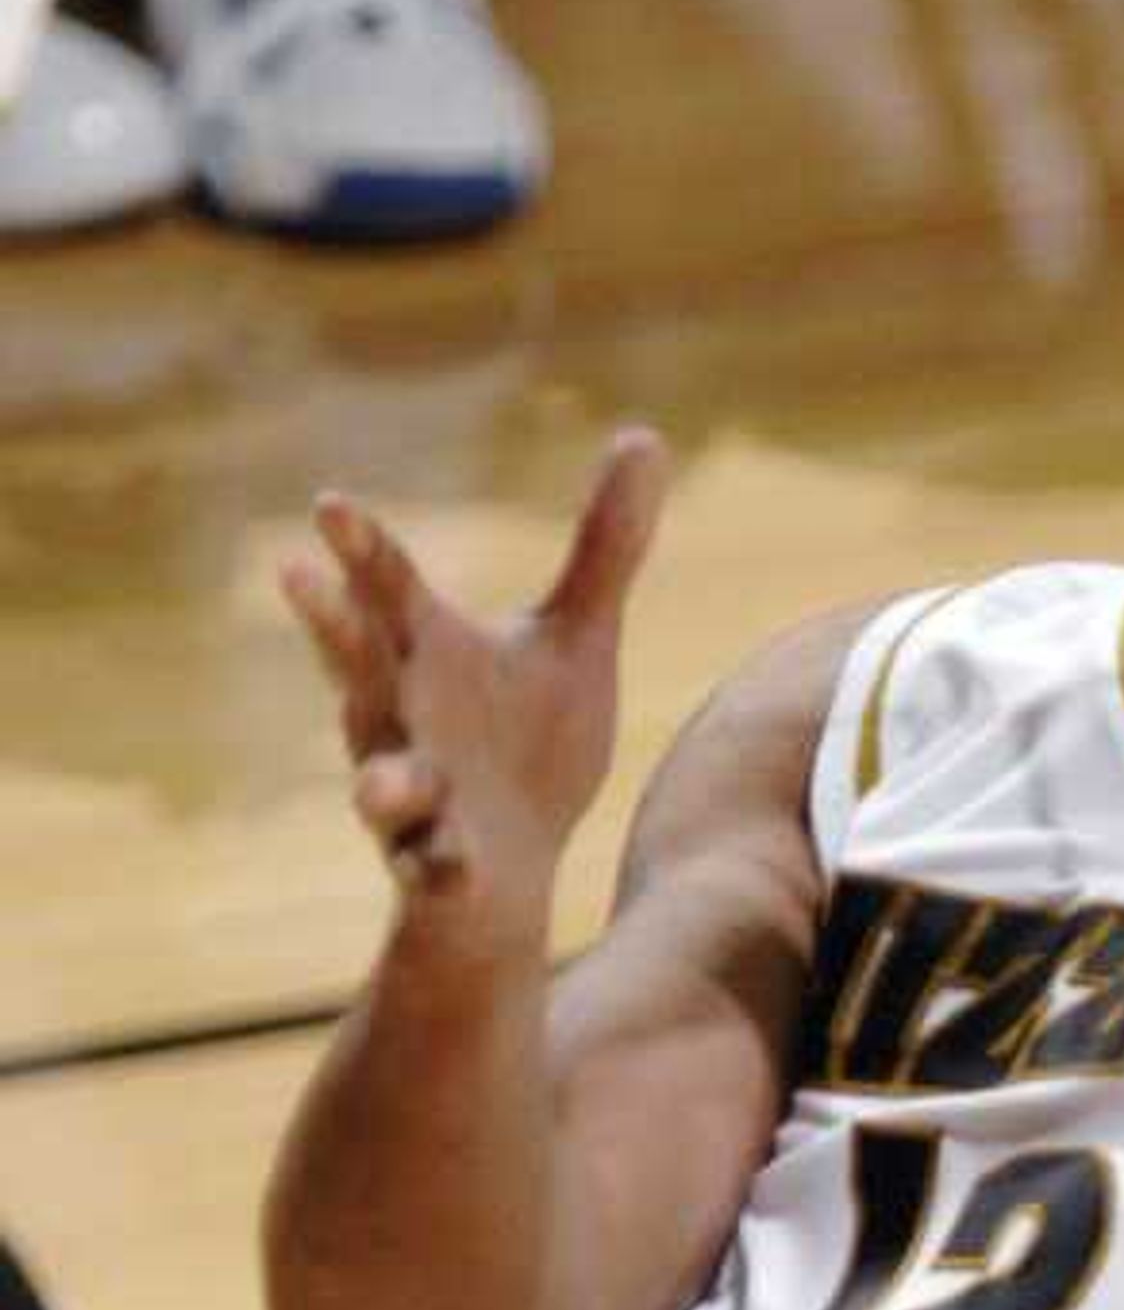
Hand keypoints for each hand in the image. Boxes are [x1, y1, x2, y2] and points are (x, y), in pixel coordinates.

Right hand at [280, 429, 665, 922]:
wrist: (507, 874)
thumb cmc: (529, 743)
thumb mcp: (577, 638)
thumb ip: (605, 547)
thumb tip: (644, 435)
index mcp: (428, 653)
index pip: (389, 589)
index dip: (361, 549)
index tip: (328, 504)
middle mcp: (402, 717)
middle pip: (356, 666)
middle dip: (330, 625)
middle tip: (294, 575)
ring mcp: (411, 797)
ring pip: (382, 783)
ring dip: (384, 782)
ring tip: (386, 785)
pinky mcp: (433, 865)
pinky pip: (429, 869)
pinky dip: (438, 869)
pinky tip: (454, 873)